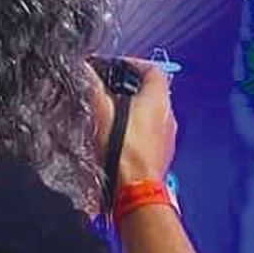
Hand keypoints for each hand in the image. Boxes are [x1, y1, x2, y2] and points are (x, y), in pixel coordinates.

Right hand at [86, 58, 176, 185]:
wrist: (135, 189)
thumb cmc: (124, 152)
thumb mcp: (101, 111)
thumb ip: (92, 86)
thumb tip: (85, 70)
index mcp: (158, 100)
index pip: (152, 69)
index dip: (133, 63)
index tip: (116, 65)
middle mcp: (168, 117)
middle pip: (153, 92)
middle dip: (130, 88)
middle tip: (109, 89)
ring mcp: (167, 138)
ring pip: (152, 116)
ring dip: (133, 112)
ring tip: (110, 115)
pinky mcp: (162, 155)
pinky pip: (151, 136)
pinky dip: (137, 132)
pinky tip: (118, 139)